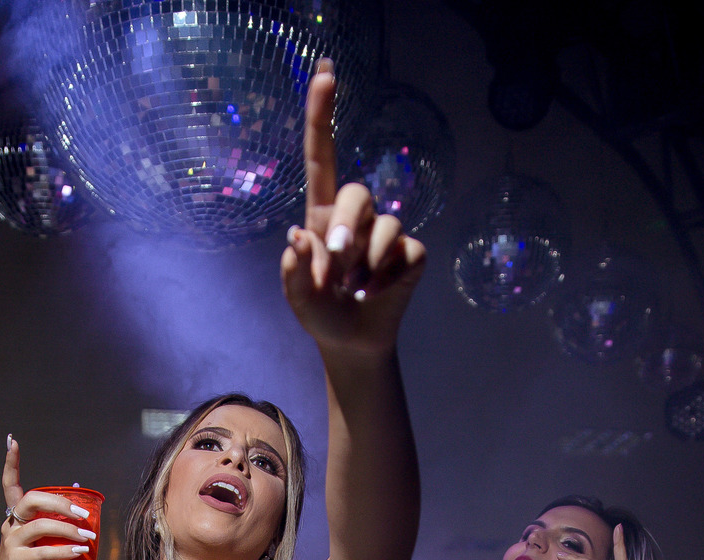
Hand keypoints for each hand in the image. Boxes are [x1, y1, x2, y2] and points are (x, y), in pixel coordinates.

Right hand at [0, 439, 95, 559]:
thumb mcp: (41, 545)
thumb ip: (55, 528)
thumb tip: (84, 506)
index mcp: (14, 518)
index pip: (9, 485)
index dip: (11, 463)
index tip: (12, 441)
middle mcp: (9, 526)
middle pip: (32, 501)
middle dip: (61, 503)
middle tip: (84, 514)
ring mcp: (10, 543)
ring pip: (40, 526)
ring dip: (68, 528)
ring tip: (88, 536)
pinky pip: (42, 552)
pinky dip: (64, 551)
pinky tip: (79, 551)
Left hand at [281, 61, 425, 355]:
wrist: (351, 343)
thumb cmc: (321, 313)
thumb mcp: (298, 298)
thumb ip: (294, 271)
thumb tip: (299, 236)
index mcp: (322, 217)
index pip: (323, 158)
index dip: (323, 115)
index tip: (325, 72)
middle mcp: (356, 217)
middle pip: (357, 193)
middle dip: (347, 227)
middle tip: (338, 265)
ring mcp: (385, 233)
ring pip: (384, 224)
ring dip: (366, 262)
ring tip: (356, 288)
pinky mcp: (409, 253)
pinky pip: (404, 251)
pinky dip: (387, 277)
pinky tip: (377, 292)